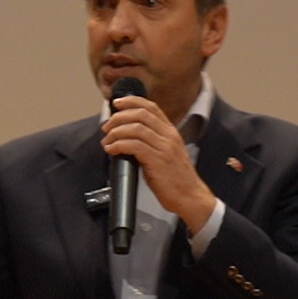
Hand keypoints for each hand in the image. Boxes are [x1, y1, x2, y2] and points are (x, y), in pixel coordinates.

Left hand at [101, 95, 216, 233]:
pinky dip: (118, 145)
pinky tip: (112, 150)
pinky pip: (133, 145)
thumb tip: (128, 137)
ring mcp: (164, 148)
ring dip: (116, 132)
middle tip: (106, 127)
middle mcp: (169, 136)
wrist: (190, 197)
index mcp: (171, 132)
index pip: (151, 107)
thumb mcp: (166, 153)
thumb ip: (152, 142)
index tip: (117, 103)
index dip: (132, 101)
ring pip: (135, 128)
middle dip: (119, 117)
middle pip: (140, 114)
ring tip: (107, 140)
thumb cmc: (176, 179)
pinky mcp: (157, 161)